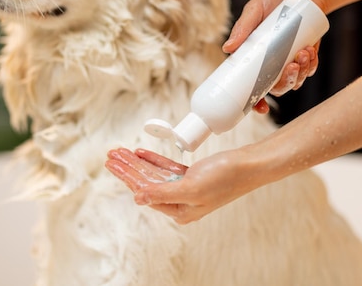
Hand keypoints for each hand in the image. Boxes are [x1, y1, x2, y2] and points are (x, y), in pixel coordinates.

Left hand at [105, 147, 263, 223]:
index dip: (127, 176)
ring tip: (120, 152)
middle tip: (111, 155)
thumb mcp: (191, 187)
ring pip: (155, 174)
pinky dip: (153, 159)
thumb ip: (163, 193)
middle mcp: (181, 201)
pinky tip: (140, 153)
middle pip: (147, 182)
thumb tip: (138, 198)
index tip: (113, 163)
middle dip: (128, 168)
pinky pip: (166, 168)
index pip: (146, 192)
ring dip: (137, 162)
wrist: (250, 165)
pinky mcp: (192, 175)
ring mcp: (186, 188)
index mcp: (180, 211)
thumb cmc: (226, 177)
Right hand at [222, 0, 320, 112]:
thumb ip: (242, 28)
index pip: (250, 86)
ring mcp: (288, 61)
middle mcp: (269, 63)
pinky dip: (311, 65)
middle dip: (286, 82)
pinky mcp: (305, 56)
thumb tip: (227, 49)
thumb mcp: (255, 10)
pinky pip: (309, 70)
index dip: (254, 102)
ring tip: (304, 53)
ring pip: (293, 81)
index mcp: (252, 57)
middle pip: (275, 88)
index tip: (260, 109)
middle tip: (292, 66)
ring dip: (301, 73)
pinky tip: (310, 51)